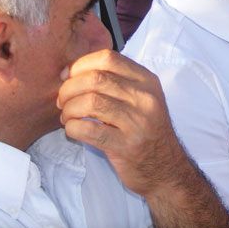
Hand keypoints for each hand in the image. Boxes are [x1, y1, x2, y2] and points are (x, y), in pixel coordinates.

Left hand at [57, 49, 190, 198]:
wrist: (166, 169)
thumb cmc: (145, 131)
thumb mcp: (140, 99)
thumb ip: (114, 82)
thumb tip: (69, 71)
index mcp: (147, 81)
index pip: (108, 58)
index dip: (81, 65)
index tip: (68, 77)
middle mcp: (145, 98)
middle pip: (96, 79)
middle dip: (69, 88)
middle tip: (62, 101)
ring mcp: (138, 122)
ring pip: (90, 102)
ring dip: (69, 109)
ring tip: (67, 117)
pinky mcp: (126, 146)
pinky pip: (88, 130)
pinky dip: (72, 128)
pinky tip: (73, 130)